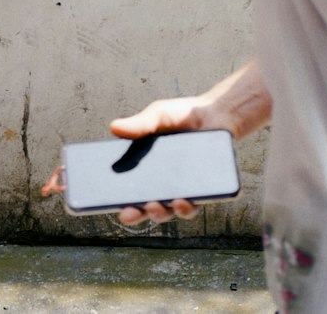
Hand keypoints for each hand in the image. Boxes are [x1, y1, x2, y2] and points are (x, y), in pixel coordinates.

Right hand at [106, 93, 228, 226]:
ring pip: (168, 212)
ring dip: (159, 213)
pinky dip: (185, 208)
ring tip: (156, 205)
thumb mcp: (158, 115)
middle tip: (130, 212)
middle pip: (145, 208)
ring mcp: (182, 189)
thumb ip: (139, 124)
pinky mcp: (202, 190)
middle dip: (136, 214)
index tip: (111, 203)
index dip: (120, 200)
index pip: (130, 189)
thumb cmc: (183, 114)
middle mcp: (163, 184)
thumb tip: (113, 127)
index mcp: (147, 168)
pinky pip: (193, 206)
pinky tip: (182, 201)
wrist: (215, 112)